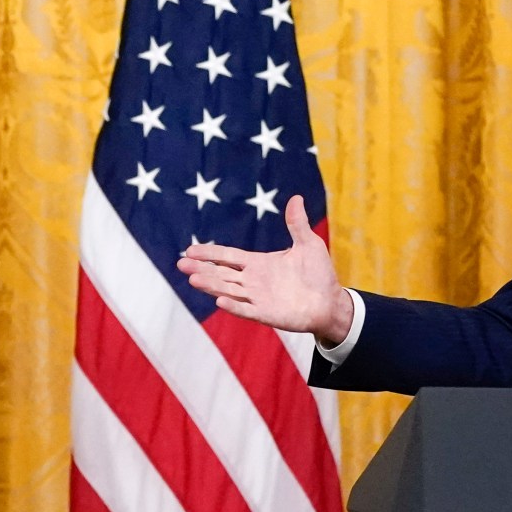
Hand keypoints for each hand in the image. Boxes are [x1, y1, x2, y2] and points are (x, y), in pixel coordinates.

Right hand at [177, 195, 354, 344]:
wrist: (331, 302)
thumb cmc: (319, 274)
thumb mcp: (308, 244)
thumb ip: (297, 224)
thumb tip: (296, 197)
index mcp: (258, 263)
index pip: (228, 257)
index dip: (210, 253)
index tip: (190, 249)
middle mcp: (253, 281)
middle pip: (221, 274)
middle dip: (201, 268)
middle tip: (181, 263)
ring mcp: (257, 298)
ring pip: (228, 290)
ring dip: (211, 285)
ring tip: (193, 278)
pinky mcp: (266, 314)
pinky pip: (246, 310)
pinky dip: (233, 306)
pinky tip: (219, 300)